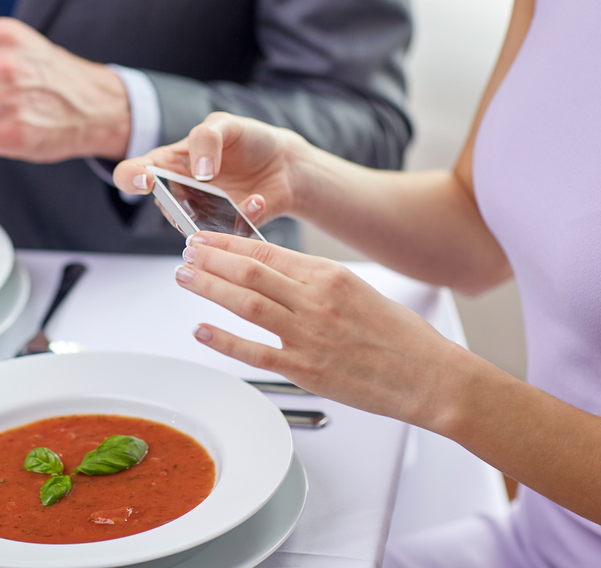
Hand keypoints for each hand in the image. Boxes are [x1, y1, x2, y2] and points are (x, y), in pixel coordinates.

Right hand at [113, 112, 311, 225]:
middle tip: (195, 197)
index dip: (130, 179)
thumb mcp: (225, 124)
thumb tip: (199, 171)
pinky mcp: (229, 228)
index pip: (132, 174)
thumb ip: (206, 138)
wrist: (285, 162)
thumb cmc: (247, 140)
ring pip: (193, 226)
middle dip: (176, 206)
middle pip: (163, 207)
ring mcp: (203, 213)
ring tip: (239, 197)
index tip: (146, 180)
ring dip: (211, 215)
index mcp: (169, 163)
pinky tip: (257, 199)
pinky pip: (230, 231)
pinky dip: (245, 215)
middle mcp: (180, 192)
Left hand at [175, 232, 474, 429]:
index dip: (228, 243)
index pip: (266, 251)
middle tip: (185, 252)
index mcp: (329, 275)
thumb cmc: (401, 337)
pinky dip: (222, 339)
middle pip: (249, 271)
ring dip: (209, 288)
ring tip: (184, 278)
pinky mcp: (305, 370)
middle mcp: (315, 300)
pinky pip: (253, 351)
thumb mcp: (360, 290)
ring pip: (245, 303)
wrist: (432, 377)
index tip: (206, 238)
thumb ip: (317, 282)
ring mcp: (307, 335)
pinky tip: (200, 330)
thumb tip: (278, 274)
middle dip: (210, 259)